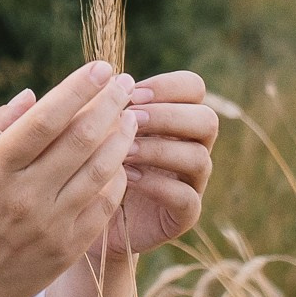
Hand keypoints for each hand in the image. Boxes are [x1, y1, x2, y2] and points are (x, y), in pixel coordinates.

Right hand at [0, 61, 136, 296]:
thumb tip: (34, 96)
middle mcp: (23, 197)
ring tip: (130, 117)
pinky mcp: (65, 250)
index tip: (101, 68)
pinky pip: (103, 206)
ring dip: (121, 138)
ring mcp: (49, 226)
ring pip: (100, 170)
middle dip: (110, 104)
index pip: (46, 119)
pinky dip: (116, 179)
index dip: (78, 89)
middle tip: (126, 85)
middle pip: (81, 139)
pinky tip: (120, 161)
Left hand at [103, 72, 216, 259]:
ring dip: (159, 149)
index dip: (168, 86)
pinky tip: (129, 179)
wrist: (88, 217)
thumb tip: (106, 79)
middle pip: (207, 120)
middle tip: (132, 119)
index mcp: (176, 118)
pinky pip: (187, 197)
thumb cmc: (92, 163)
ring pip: (198, 158)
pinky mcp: (184, 214)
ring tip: (124, 151)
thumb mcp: (97, 130)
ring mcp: (192, 182)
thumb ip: (106, 106)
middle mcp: (191, 147)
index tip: (132, 93)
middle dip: (168, 116)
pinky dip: (158, 185)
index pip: (193, 88)